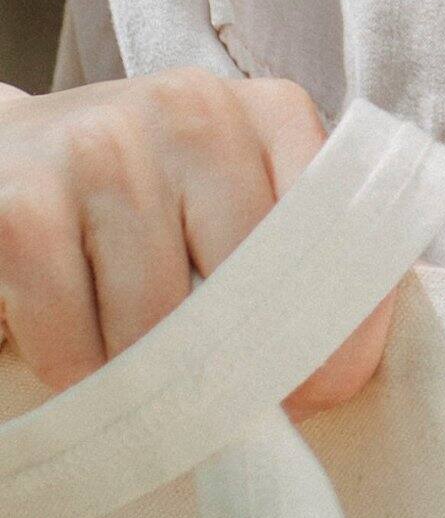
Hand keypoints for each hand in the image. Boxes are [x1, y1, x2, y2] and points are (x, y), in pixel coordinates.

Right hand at [0, 69, 396, 416]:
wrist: (4, 158)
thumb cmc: (138, 202)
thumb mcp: (228, 202)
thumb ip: (290, 257)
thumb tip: (334, 373)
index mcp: (268, 111)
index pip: (339, 230)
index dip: (335, 328)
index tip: (321, 391)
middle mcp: (194, 112)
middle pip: (250, 293)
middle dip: (238, 373)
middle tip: (217, 406)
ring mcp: (104, 148)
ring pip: (158, 329)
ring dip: (143, 377)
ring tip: (127, 351)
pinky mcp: (23, 206)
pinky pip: (75, 345)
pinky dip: (74, 373)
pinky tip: (71, 339)